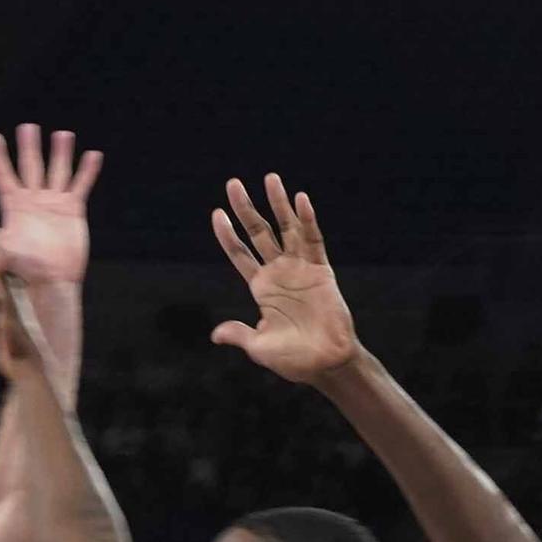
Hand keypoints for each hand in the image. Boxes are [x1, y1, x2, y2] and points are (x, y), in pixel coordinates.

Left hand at [0, 126, 102, 288]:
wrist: (49, 283)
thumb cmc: (20, 270)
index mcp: (13, 206)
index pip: (3, 175)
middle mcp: (33, 201)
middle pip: (30, 166)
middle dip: (28, 146)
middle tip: (27, 127)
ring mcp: (54, 204)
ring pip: (57, 171)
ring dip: (60, 153)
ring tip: (62, 134)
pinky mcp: (73, 211)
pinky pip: (80, 186)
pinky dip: (86, 171)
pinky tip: (92, 155)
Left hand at [210, 175, 358, 383]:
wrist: (325, 364)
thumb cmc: (292, 360)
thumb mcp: (259, 348)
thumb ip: (239, 335)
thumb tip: (215, 335)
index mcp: (261, 288)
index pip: (240, 254)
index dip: (228, 235)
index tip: (217, 214)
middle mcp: (279, 273)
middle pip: (259, 233)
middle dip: (246, 209)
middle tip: (233, 184)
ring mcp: (300, 269)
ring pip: (287, 229)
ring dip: (278, 204)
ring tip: (270, 178)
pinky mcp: (322, 271)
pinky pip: (314, 241)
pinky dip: (308, 221)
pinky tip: (300, 200)